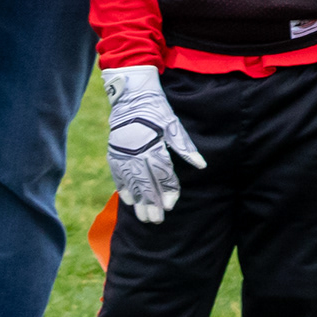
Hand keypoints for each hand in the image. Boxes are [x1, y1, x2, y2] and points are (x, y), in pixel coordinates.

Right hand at [102, 67, 203, 225]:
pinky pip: (117, 174)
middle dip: (151, 203)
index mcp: (153, 146)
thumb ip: (186, 147)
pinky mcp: (114, 152)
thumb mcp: (174, 125)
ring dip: (137, 201)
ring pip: (131, 182)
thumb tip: (201, 165)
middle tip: (156, 220)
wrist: (131, 96)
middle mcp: (136, 153)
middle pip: (145, 183)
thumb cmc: (157, 111)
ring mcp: (123, 154)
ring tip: (143, 217)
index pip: (162, 174)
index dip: (167, 190)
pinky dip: (122, 187)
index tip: (170, 205)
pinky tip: (127, 200)